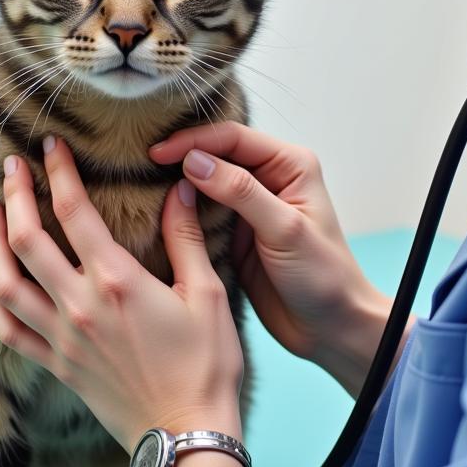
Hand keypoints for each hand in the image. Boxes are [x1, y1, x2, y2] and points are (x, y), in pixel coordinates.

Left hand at [0, 135, 244, 452]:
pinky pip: (6, 330)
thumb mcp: (207, 293)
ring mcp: (61, 338)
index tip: (49, 145)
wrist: (185, 434)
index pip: (74, 210)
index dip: (58, 171)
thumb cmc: (205, 364)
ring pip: (3, 282)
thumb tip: (181, 186)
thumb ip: (186, 237)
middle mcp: (79, 305)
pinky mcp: (55, 365)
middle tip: (9, 166)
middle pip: (25, 239)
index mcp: (117, 281)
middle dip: (13, 195)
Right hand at [149, 122, 398, 393]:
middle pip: (216, 154)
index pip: (234, 138)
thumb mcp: (284, 230)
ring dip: (176, 184)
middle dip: (180, 157)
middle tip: (136, 165)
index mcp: (290, 165)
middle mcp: (269, 178)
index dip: (194, 141)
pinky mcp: (235, 233)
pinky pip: (202, 213)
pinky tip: (155, 213)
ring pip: (205, 183)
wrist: (330, 328)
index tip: (156, 153)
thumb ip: (242, 192)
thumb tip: (195, 162)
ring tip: (137, 185)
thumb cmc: (323, 277)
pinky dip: (180, 212)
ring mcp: (250, 206)